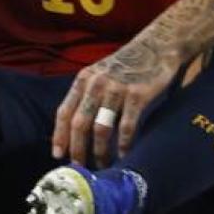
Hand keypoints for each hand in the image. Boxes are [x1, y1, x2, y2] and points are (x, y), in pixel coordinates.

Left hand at [51, 40, 179, 166]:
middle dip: (77, 149)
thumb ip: (87, 95)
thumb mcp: (99, 73)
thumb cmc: (126, 64)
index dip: (59, 135)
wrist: (156, 46)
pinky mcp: (138, 95)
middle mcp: (96, 84)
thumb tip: (75, 128)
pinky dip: (123, 145)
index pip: (64, 111)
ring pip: (101, 128)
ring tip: (102, 165)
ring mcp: (116, 89)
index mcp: (83, 80)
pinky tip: (124, 156)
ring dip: (100, 151)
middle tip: (80, 167)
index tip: (57, 154)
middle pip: (80, 123)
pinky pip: (126, 127)